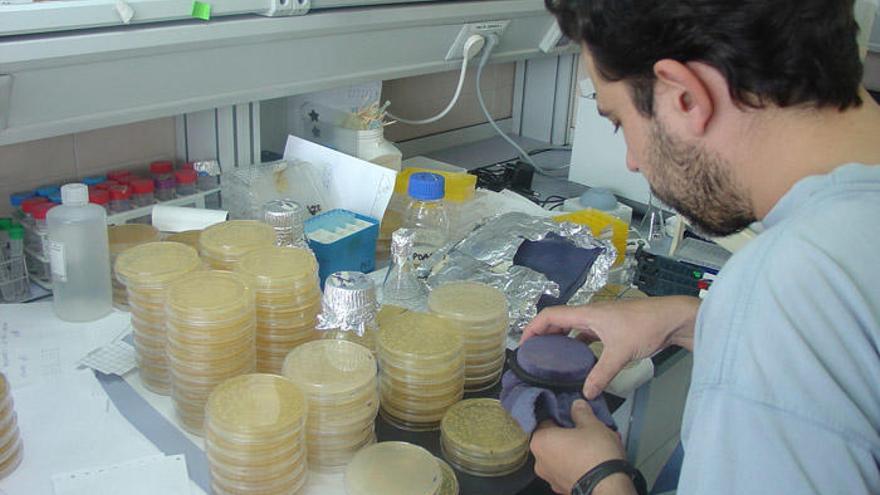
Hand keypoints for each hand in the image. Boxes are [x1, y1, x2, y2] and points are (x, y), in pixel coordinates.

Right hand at [521, 296, 698, 398]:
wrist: (672, 319)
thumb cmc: (645, 327)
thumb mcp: (620, 353)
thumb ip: (601, 374)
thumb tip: (585, 393)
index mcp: (587, 314)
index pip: (550, 315)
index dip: (533, 328)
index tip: (523, 346)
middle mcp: (590, 314)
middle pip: (558, 320)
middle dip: (543, 334)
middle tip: (534, 355)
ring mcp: (600, 320)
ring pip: (572, 327)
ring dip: (560, 339)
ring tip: (551, 358)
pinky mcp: (610, 327)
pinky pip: (585, 333)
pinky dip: (577, 343)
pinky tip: (578, 360)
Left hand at [531, 400, 634, 494]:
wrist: (608, 486)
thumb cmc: (596, 454)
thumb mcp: (591, 424)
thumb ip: (581, 412)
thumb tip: (577, 405)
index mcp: (540, 441)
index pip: (546, 421)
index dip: (561, 416)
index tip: (573, 416)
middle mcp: (540, 461)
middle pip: (553, 441)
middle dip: (569, 435)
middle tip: (585, 431)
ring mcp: (550, 478)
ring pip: (561, 457)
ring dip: (574, 451)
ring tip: (593, 446)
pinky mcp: (562, 489)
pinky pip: (568, 471)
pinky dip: (577, 465)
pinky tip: (593, 461)